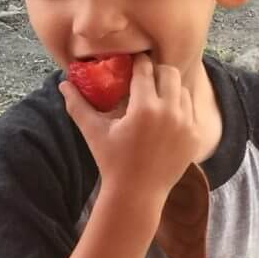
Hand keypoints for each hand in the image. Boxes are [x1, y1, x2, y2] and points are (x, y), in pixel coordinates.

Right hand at [61, 55, 199, 201]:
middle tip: (145, 80)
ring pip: (182, 90)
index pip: (145, 69)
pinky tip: (167, 116)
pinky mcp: (195, 137)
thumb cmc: (112, 163)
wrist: (137, 195)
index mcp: (144, 107)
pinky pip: (191, 111)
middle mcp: (169, 112)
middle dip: (156, 72)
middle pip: (169, 72)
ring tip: (156, 98)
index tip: (133, 63)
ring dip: (169, 89)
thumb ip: (78, 105)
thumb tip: (63, 83)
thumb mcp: (94, 132)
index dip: (138, 62)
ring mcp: (186, 125)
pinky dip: (180, 108)